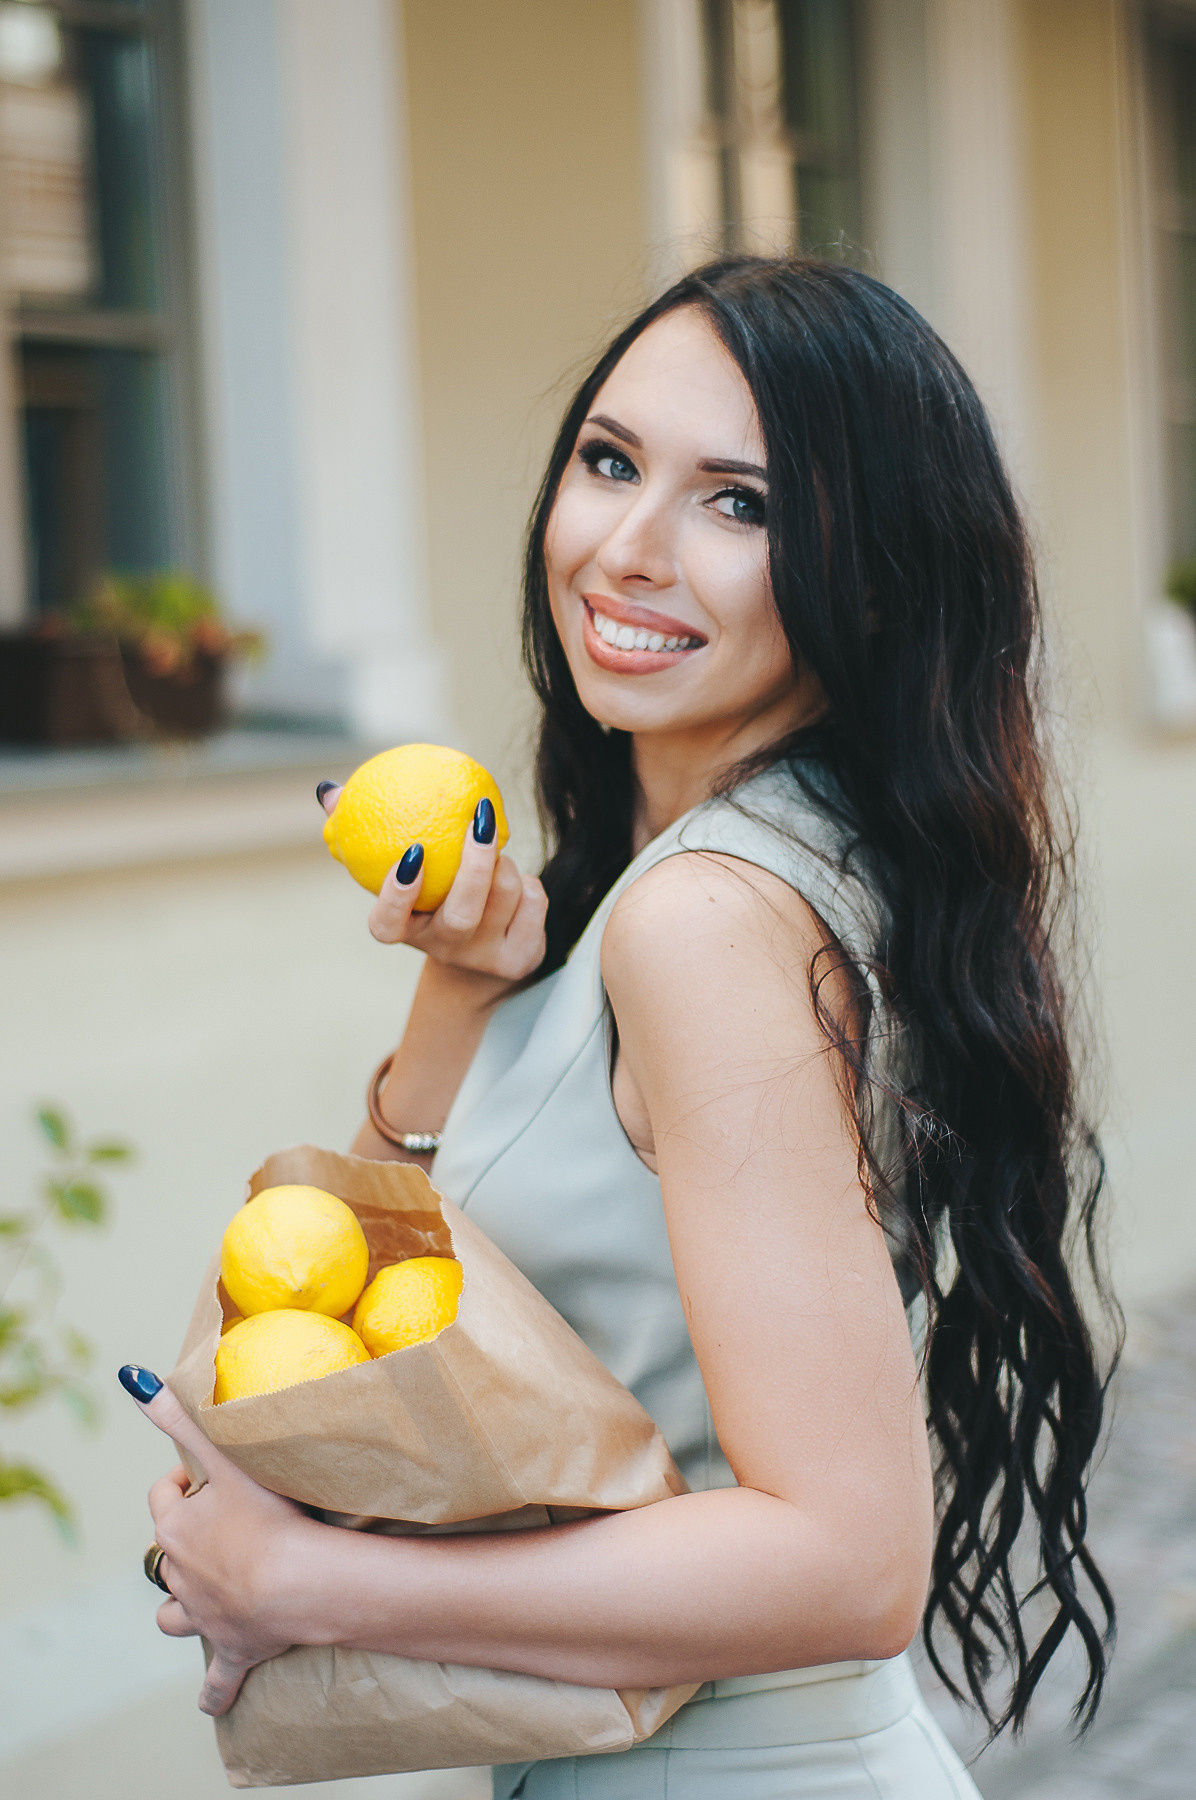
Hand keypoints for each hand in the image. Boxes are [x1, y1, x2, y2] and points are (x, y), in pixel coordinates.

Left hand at [122, 1367, 321, 1715]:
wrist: (292, 1583)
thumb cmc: (264, 1516)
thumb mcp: (222, 1457)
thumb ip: (180, 1416)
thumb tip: (134, 1377)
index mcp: (177, 1528)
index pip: (163, 1497)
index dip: (181, 1482)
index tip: (207, 1474)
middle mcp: (181, 1573)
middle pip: (168, 1553)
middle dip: (186, 1540)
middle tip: (223, 1524)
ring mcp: (203, 1615)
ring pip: (174, 1612)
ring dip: (183, 1605)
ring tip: (201, 1596)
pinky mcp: (231, 1649)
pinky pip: (218, 1677)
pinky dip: (215, 1689)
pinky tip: (212, 1700)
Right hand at [319, 785, 546, 983]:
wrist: (482, 962)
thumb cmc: (432, 897)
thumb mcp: (403, 872)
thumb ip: (362, 830)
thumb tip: (328, 791)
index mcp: (407, 931)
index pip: (387, 925)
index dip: (396, 895)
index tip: (411, 853)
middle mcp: (445, 950)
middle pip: (462, 913)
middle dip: (475, 863)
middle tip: (480, 816)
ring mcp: (486, 959)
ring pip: (505, 894)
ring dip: (504, 861)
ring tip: (492, 849)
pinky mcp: (523, 958)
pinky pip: (535, 900)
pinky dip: (529, 881)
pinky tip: (517, 879)